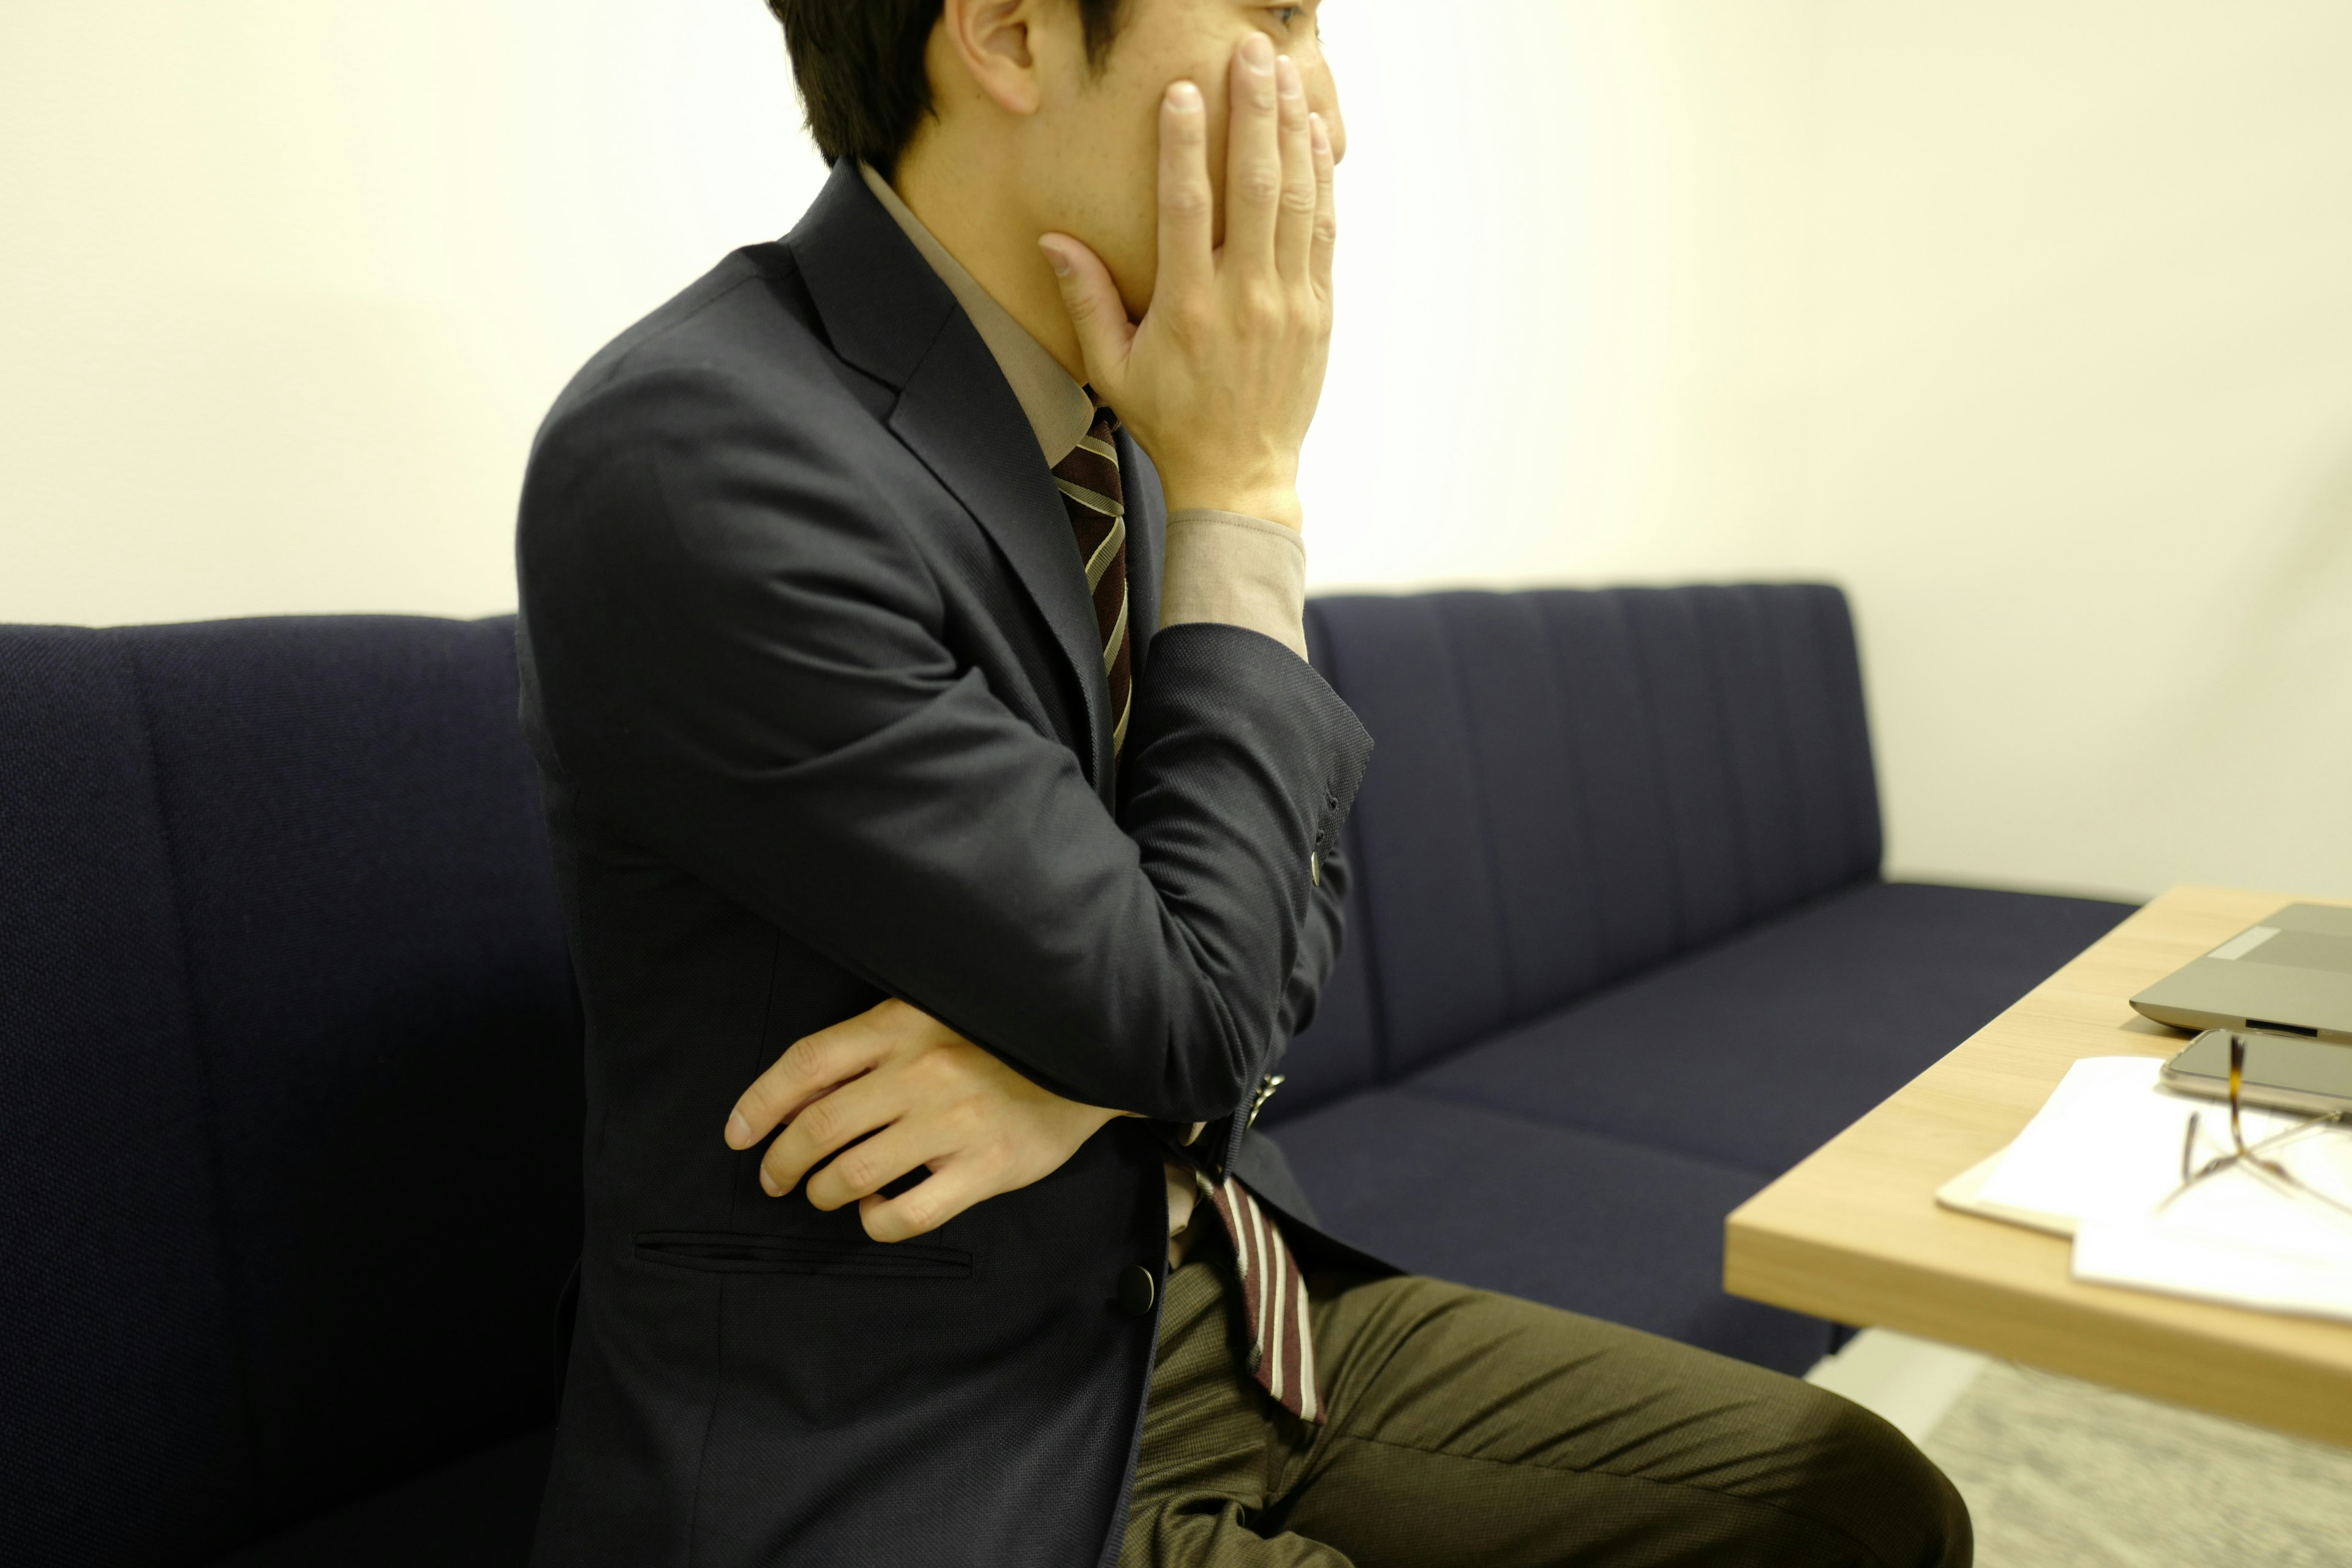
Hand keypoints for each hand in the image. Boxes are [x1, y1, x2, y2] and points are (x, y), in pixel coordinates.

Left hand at [723, 998, 1125, 1242]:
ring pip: (854, 1173)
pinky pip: (908, 1213)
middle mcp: (923, 1069)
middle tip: (774, 1178)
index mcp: (902, 1023)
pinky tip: (875, 1210)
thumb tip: (794, 1100)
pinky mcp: (987, 1167)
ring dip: (823, 1192)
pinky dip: (876, 1220)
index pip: (806, 1064)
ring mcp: (955, 1121)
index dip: (760, 1104)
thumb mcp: (928, 1016)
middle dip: (782, 1161)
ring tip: (823, 1193)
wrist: (1089, 1055)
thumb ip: (868, 1048)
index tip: (737, 1134)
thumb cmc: (995, 1039)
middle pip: (820, 1126)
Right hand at [1038, 33, 1334, 530]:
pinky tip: (1315, 135)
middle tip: (1250, 54)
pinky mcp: (1319, 310)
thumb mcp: (1113, 370)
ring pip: (1295, 200)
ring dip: (1291, 131)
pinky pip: (1322, 232)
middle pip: (1253, 187)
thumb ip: (1086, 300)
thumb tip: (1053, 239)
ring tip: (1285, 74)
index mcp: (1187, 308)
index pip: (1186, 208)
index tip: (1182, 92)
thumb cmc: (1170, 421)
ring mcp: (1288, 302)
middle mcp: (1243, 297)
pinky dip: (1321, 179)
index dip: (1184, 145)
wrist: (1240, 477)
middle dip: (1252, 112)